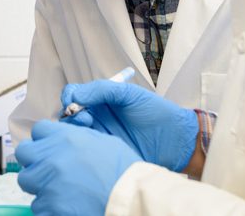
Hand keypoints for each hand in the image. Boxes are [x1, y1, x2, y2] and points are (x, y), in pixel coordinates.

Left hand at [16, 120, 140, 215]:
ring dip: (39, 184)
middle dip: (34, 159)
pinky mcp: (49, 207)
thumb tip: (62, 139)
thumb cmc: (122, 170)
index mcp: (65, 138)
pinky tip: (64, 205)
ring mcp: (48, 184)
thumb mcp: (101, 140)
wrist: (130, 199)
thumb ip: (76, 137)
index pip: (38, 130)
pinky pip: (37, 206)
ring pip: (27, 180)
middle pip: (25, 153)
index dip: (44, 138)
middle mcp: (52, 158)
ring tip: (57, 189)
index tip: (50, 146)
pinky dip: (48, 206)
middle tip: (46, 167)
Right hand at [61, 81, 198, 171]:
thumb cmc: (155, 112)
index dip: (70, 96)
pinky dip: (82, 146)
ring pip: (74, 133)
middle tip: (86, 118)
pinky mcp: (103, 155)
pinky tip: (93, 145)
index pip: (75, 94)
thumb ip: (102, 89)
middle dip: (70, 115)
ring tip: (90, 128)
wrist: (175, 141)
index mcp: (101, 99)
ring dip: (75, 130)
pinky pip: (85, 151)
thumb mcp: (129, 94)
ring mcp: (99, 136)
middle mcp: (96, 116)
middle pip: (69, 114)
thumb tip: (74, 95)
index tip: (72, 102)